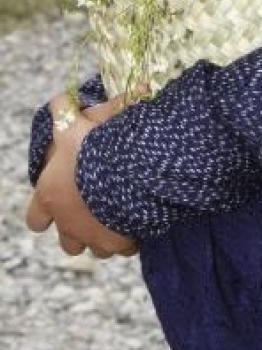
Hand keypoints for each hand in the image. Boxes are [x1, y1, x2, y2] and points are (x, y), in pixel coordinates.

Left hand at [25, 94, 138, 258]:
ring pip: (95, 250)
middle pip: (67, 243)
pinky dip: (130, 237)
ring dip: (103, 235)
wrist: (128, 168)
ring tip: (118, 214)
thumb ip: (64, 111)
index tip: (58, 200)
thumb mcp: (75, 122)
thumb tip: (59, 100)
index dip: (44, 212)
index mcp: (50, 197)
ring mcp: (94, 237)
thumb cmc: (94, 146)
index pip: (34, 219)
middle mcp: (68, 223)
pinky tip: (139, 219)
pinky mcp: (120, 242)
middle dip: (78, 230)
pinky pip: (124, 247)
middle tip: (93, 209)